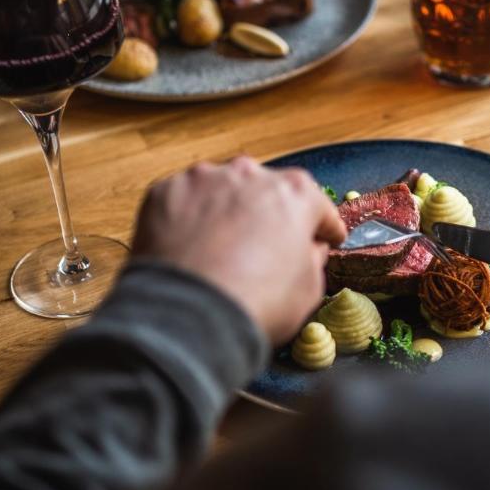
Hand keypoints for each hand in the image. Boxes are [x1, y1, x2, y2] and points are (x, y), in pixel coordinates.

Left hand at [131, 157, 345, 343]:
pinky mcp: (165, 191)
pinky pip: (184, 202)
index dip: (323, 226)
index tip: (325, 237)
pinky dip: (188, 219)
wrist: (187, 315)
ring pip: (222, 191)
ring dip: (226, 212)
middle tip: (264, 248)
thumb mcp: (310, 289)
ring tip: (219, 249)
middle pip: (266, 191)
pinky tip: (189, 247)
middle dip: (268, 215)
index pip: (317, 206)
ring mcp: (204, 179)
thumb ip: (313, 258)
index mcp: (294, 193)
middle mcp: (250, 174)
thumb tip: (307, 249)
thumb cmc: (256, 303)